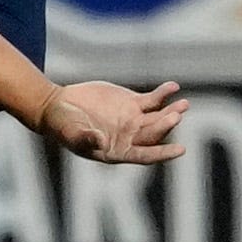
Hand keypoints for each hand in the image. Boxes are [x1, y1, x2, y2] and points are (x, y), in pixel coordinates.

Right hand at [39, 80, 186, 164]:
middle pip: (154, 133)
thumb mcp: (70, 134)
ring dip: (172, 111)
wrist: (58, 106)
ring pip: (158, 117)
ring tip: (183, 104)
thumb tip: (101, 142)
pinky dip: (164, 93)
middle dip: (165, 125)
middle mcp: (130, 137)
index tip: (180, 150)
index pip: (145, 155)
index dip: (162, 153)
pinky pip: (153, 100)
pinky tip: (173, 86)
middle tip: (175, 115)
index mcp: (118, 151)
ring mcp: (133, 120)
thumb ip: (85, 139)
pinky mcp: (132, 103)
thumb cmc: (62, 126)